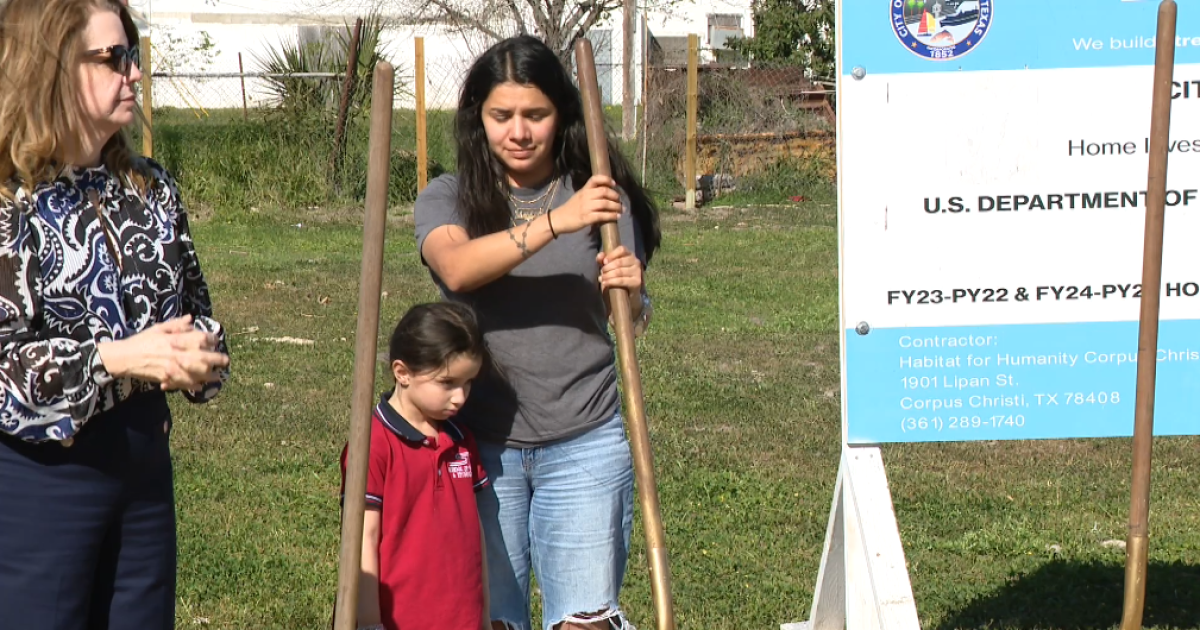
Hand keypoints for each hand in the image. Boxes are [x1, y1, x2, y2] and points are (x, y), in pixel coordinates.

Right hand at [96, 315, 228, 390]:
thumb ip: (177, 325)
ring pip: (198, 374)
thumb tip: (191, 319)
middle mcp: (177, 354)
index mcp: (176, 339)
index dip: (212, 340)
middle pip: (204, 358)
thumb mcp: (159, 328)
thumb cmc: (142, 341)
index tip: (216, 341)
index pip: (201, 339)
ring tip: (217, 377)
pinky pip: (185, 384)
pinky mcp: (168, 379)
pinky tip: (201, 386)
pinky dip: (194, 386)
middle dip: (218, 360)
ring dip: (210, 376)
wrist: (125, 358)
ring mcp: (173, 368)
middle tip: (225, 361)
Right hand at [552, 175, 623, 233]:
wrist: (558, 219)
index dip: (606, 179)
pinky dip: (612, 216)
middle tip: (620, 200)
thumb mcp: (579, 196)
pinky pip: (602, 216)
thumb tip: (607, 193)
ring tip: (621, 209)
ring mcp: (586, 207)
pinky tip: (617, 217)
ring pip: (605, 204)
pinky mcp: (586, 218)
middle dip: (615, 196)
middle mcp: (585, 196)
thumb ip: (590, 194)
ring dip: (616, 206)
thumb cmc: (570, 208)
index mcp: (584, 189)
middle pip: (604, 192)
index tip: (615, 184)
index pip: (595, 179)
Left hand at [596, 246, 642, 294]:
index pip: (622, 250)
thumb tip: (600, 256)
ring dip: (608, 275)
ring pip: (619, 271)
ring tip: (601, 279)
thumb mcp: (609, 266)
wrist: (627, 293)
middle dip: (607, 268)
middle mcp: (636, 261)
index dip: (612, 255)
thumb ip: (603, 259)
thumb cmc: (617, 276)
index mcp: (629, 254)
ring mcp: (637, 272)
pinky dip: (611, 282)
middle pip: (619, 262)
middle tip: (601, 272)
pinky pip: (622, 280)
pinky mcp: (636, 282)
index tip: (604, 262)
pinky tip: (605, 283)